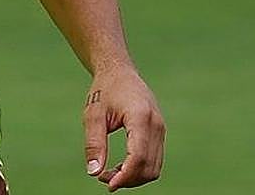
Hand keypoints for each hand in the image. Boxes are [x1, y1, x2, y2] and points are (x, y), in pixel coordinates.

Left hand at [83, 65, 164, 189]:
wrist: (119, 71)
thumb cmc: (104, 90)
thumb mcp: (93, 115)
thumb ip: (94, 143)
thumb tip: (94, 173)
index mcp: (140, 116)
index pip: (138, 157)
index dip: (125, 176)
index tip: (108, 184)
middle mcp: (156, 123)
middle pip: (149, 166)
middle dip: (128, 180)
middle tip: (103, 178)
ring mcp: (161, 128)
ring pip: (154, 167)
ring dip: (134, 177)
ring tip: (109, 173)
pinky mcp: (160, 132)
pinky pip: (155, 159)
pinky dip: (139, 169)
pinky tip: (120, 167)